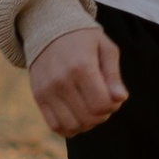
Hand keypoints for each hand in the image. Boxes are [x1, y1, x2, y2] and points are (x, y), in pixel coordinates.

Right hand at [28, 24, 126, 138]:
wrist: (48, 31)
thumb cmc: (84, 40)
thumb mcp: (106, 49)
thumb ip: (114, 75)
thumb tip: (120, 98)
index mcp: (82, 67)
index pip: (101, 104)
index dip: (113, 106)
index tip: (114, 96)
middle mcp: (62, 81)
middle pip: (89, 118)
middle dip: (103, 115)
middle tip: (103, 101)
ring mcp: (47, 91)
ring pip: (72, 126)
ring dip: (87, 123)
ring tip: (90, 108)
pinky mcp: (38, 97)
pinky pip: (56, 126)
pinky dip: (70, 127)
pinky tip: (77, 115)